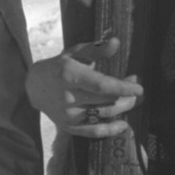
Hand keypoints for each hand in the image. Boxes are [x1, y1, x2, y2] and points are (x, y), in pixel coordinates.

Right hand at [26, 36, 141, 136]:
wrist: (35, 87)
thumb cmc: (60, 66)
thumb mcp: (76, 53)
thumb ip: (96, 49)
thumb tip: (116, 42)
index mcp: (69, 75)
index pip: (101, 85)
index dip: (122, 87)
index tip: (139, 87)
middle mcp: (67, 97)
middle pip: (105, 101)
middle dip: (126, 97)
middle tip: (137, 91)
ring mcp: (67, 115)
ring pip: (103, 115)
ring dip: (122, 109)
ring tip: (132, 101)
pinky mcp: (67, 127)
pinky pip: (93, 132)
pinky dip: (110, 130)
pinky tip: (123, 125)